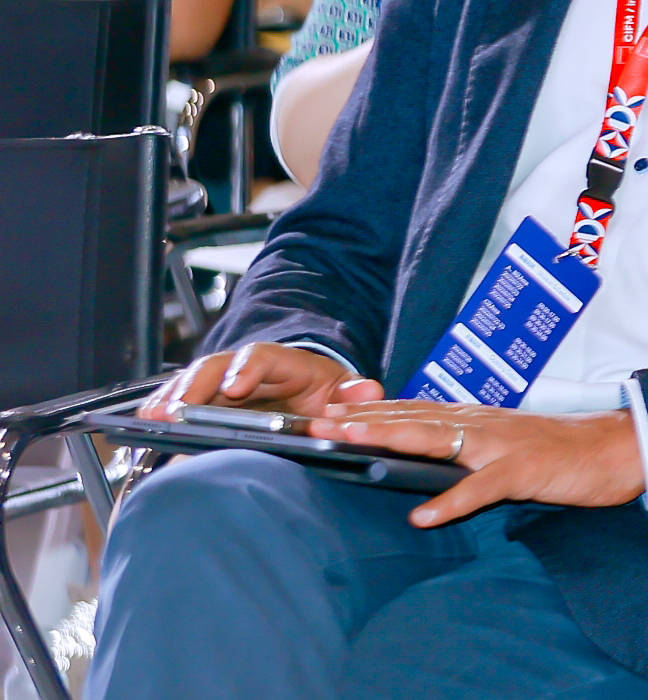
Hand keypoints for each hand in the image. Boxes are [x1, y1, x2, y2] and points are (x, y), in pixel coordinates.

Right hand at [139, 341, 382, 419]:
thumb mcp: (345, 392)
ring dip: (170, 399)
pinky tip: (144, 424)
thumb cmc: (327, 395)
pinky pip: (178, 400)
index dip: (247, 370)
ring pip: (190, 382)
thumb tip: (369, 391)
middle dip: (194, 386)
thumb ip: (356, 393)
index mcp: (284, 362)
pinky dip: (161, 409)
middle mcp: (246, 368)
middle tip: (176, 410)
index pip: (262, 357)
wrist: (313, 398)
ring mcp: (222, 383)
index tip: (234, 389)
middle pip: (214, 367)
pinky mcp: (205, 401)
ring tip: (152, 419)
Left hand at [312, 401, 646, 526]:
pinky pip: (483, 488)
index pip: (411, 412)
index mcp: (475, 419)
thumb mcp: (504, 445)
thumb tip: (421, 457)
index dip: (367, 412)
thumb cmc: (561, 451)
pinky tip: (423, 516)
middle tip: (315, 420)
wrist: (618, 449)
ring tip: (348, 443)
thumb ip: (465, 449)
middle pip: (411, 419)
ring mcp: (501, 445)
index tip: (324, 412)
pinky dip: (452, 501)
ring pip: (436, 440)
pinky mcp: (525, 470)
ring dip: (389, 441)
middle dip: (361, 420)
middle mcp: (481, 423)